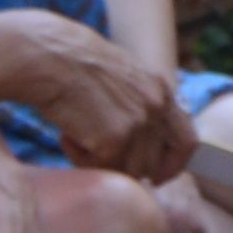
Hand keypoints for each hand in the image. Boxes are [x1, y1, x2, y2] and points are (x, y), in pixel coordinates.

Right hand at [0, 8, 187, 182]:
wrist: (44, 55)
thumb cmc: (71, 65)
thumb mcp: (121, 78)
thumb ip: (139, 106)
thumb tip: (145, 148)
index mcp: (160, 88)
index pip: (188, 141)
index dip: (173, 165)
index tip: (156, 176)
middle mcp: (156, 105)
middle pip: (156, 163)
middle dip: (128, 166)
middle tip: (98, 153)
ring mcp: (138, 122)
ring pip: (128, 171)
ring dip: (100, 161)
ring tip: (76, 134)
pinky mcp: (114, 139)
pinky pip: (101, 168)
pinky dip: (80, 158)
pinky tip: (66, 135)